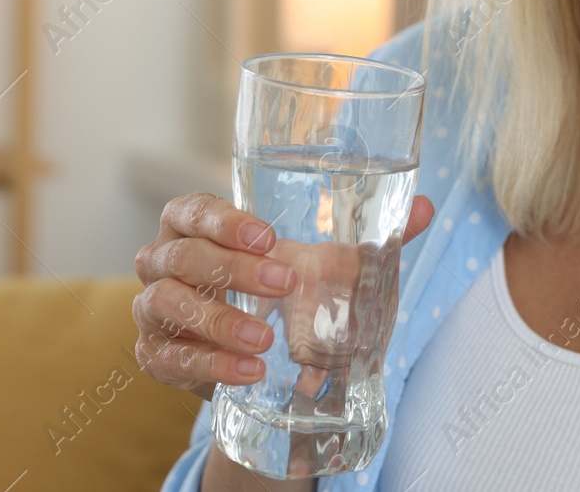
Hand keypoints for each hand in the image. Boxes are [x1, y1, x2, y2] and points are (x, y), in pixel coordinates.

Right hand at [133, 191, 434, 399]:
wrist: (254, 352)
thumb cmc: (282, 287)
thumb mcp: (323, 263)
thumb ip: (371, 237)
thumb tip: (427, 208)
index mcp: (194, 224)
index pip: (192, 210)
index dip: (224, 222)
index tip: (270, 238)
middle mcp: (163, 260)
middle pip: (181, 256)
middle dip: (232, 271)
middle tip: (285, 285)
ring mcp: (152, 309)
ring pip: (166, 305)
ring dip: (217, 322)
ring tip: (264, 340)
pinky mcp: (155, 355)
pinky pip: (170, 358)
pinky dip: (209, 364)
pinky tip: (248, 371)